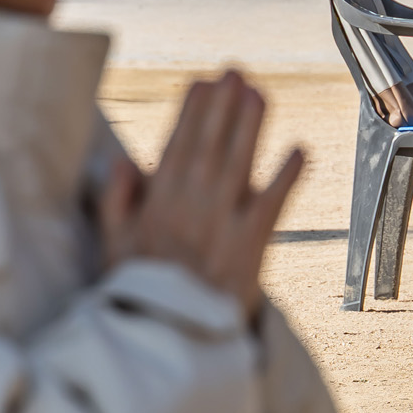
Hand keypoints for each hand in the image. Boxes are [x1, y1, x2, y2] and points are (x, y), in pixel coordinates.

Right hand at [98, 72, 306, 323]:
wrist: (171, 341)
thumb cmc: (141, 294)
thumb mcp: (112, 248)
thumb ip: (114, 202)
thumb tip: (121, 160)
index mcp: (157, 205)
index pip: (176, 146)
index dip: (191, 112)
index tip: (201, 82)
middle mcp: (190, 207)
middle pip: (209, 145)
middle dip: (222, 106)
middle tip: (235, 71)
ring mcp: (222, 223)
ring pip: (238, 163)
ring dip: (250, 126)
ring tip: (260, 93)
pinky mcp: (252, 245)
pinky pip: (272, 203)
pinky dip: (285, 176)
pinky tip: (299, 150)